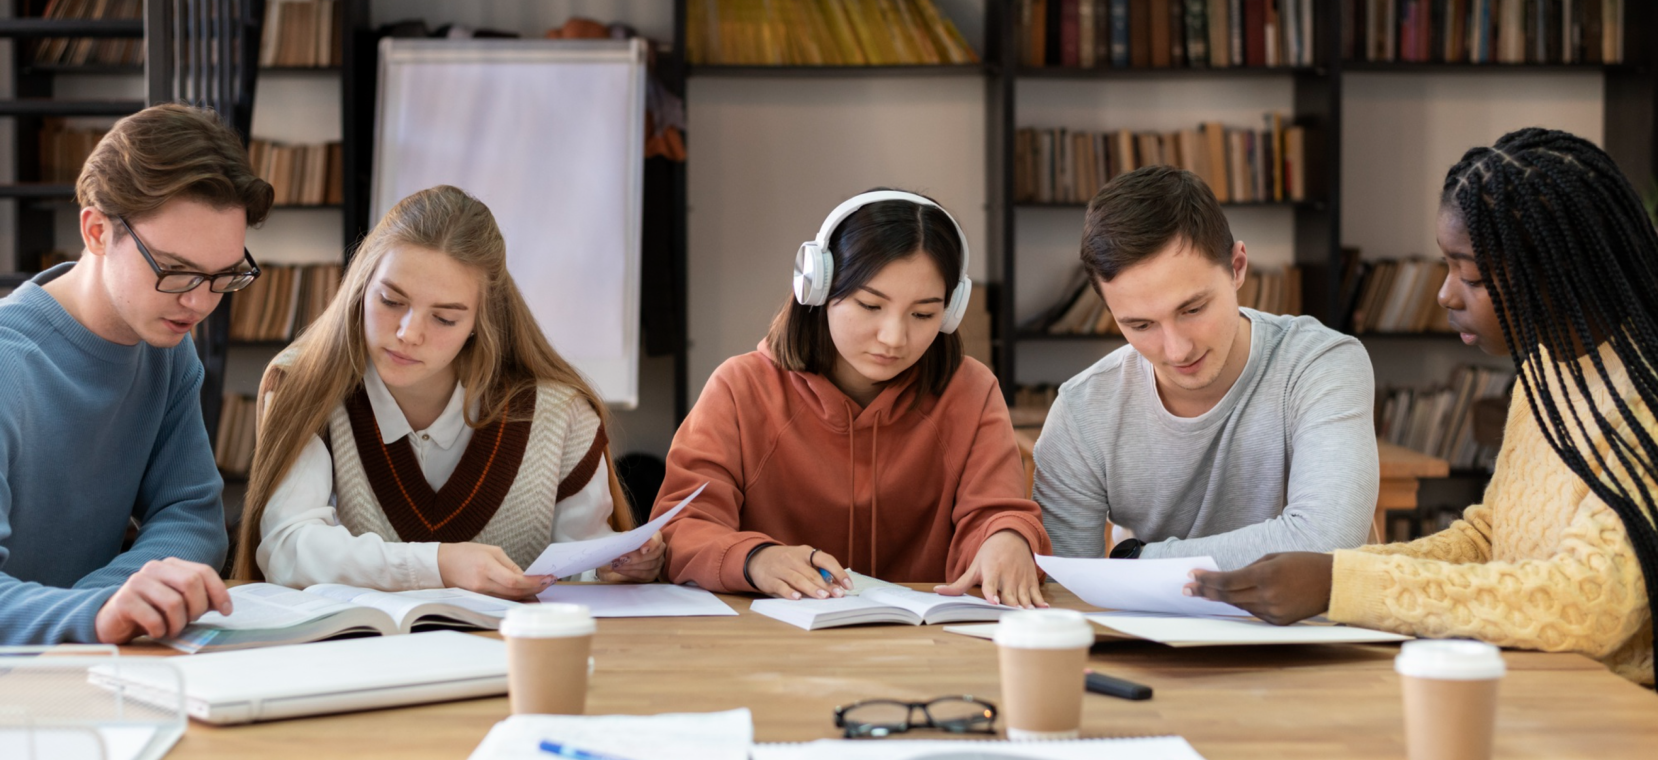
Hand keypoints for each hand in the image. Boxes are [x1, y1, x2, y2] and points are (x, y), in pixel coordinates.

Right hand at [94, 558, 232, 643]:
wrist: (112, 622)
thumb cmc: (151, 612)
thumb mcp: (179, 603)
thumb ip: (199, 599)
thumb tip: (225, 606)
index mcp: (171, 565)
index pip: (204, 572)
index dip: (219, 592)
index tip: (227, 611)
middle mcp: (154, 568)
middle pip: (191, 583)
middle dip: (197, 608)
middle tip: (190, 621)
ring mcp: (137, 582)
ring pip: (174, 602)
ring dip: (178, 623)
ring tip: (171, 629)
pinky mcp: (124, 600)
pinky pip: (154, 619)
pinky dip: (160, 630)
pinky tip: (156, 632)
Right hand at [437, 543, 552, 599]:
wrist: (441, 564)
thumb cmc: (465, 553)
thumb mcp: (491, 551)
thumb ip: (509, 565)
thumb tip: (526, 577)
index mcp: (486, 567)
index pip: (514, 581)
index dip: (533, 582)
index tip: (548, 578)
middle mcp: (483, 584)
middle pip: (515, 592)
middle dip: (535, 588)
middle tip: (549, 582)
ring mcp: (480, 594)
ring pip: (509, 598)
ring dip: (527, 594)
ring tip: (541, 587)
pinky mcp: (478, 599)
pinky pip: (501, 600)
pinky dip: (514, 597)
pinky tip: (525, 593)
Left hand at [596, 532, 665, 582]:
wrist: (618, 558)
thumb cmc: (622, 545)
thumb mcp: (622, 539)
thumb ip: (625, 538)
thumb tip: (623, 541)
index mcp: (653, 536)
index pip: (657, 539)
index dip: (651, 544)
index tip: (642, 550)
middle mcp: (659, 549)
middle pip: (654, 554)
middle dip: (636, 557)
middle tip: (622, 559)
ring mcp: (657, 563)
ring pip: (649, 566)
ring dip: (630, 566)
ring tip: (617, 564)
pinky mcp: (652, 574)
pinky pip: (643, 575)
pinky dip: (630, 572)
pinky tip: (620, 570)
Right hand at [747, 544, 851, 599]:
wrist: (758, 558)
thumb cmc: (787, 562)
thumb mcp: (802, 561)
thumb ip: (816, 571)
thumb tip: (836, 586)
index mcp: (805, 553)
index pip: (825, 560)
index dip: (838, 572)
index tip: (848, 585)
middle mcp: (793, 559)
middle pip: (812, 573)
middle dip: (826, 585)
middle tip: (838, 595)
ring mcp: (781, 569)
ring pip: (798, 579)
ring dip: (812, 589)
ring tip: (823, 597)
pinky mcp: (770, 579)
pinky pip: (781, 586)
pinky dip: (789, 592)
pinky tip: (797, 598)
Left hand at [934, 530, 1046, 608]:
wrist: (1011, 537)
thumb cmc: (990, 555)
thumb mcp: (974, 567)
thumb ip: (959, 584)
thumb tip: (938, 592)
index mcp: (992, 572)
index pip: (990, 584)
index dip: (992, 593)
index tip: (994, 602)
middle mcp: (1007, 576)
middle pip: (1009, 594)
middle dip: (1012, 604)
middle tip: (1013, 614)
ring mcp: (1020, 578)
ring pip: (1024, 595)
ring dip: (1026, 605)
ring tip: (1028, 614)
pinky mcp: (1030, 580)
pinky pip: (1036, 592)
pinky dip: (1040, 601)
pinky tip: (1043, 608)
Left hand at [1184, 552, 1333, 624]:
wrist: (1331, 583)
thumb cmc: (1302, 564)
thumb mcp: (1273, 557)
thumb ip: (1248, 569)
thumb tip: (1226, 579)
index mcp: (1265, 576)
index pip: (1226, 581)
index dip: (1206, 579)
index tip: (1191, 575)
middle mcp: (1267, 596)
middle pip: (1227, 596)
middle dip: (1204, 591)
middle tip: (1186, 588)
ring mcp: (1273, 611)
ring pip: (1238, 605)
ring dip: (1220, 598)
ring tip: (1202, 591)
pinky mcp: (1278, 621)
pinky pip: (1253, 612)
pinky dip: (1242, 603)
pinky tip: (1232, 597)